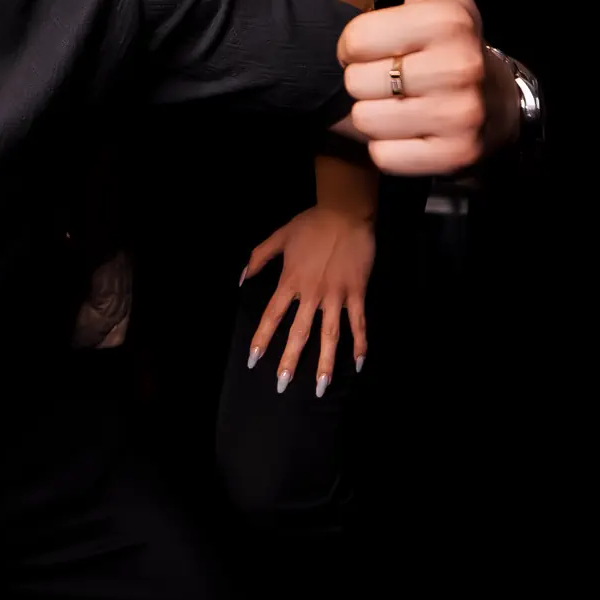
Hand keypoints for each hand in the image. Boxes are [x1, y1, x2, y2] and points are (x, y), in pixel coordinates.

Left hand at [241, 205, 373, 396]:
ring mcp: (336, 295)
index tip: (253, 360)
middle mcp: (311, 293)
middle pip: (298, 333)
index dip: (262, 339)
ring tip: (322, 386)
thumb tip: (240, 278)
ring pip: (329, 335)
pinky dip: (359, 343)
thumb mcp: (279, 237)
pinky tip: (358, 363)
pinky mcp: (357, 292)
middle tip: (282, 385)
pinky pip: (358, 322)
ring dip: (326, 362)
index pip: (272, 316)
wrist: (345, 213)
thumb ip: (258, 257)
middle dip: (290, 361)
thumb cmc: (311, 224)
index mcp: (290, 281)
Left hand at [340, 0, 498, 173]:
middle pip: (356, 82)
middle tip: (394, 77)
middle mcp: (461, 67)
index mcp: (449, 22)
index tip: (383, 45)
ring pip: (367, 121)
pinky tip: (411, 132)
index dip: (355, 46)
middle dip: (364, 81)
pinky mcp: (453, 157)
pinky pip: (384, 156)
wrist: (493, 106)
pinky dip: (388, 149)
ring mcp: (461, 116)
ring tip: (402, 104)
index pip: (353, 41)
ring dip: (374, 116)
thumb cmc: (451, 43)